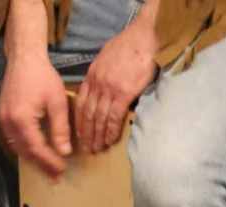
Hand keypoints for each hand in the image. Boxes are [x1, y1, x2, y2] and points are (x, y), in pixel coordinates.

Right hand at [0, 54, 71, 177]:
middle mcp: (8, 121)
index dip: (49, 161)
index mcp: (21, 118)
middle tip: (55, 178)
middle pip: (24, 151)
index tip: (62, 170)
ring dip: (33, 160)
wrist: (25, 61)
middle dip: (41, 166)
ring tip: (48, 171)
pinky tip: (36, 156)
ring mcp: (3, 118)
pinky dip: (25, 149)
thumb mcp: (57, 104)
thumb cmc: (43, 78)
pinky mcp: (4, 115)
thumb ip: (61, 129)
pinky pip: (14, 139)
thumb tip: (65, 152)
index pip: (36, 148)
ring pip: (17, 147)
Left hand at [74, 10, 157, 154]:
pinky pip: (113, 116)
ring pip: (98, 117)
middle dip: (86, 132)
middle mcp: (97, 83)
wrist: (145, 38)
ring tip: (97, 148)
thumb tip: (108, 87)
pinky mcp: (123, 93)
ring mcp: (109, 89)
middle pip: (87, 112)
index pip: (82, 102)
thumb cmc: (132, 46)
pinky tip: (109, 140)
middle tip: (87, 147)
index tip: (81, 133)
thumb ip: (105, 73)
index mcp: (93, 75)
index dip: (80, 120)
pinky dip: (110, 130)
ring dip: (97, 135)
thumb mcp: (109, 57)